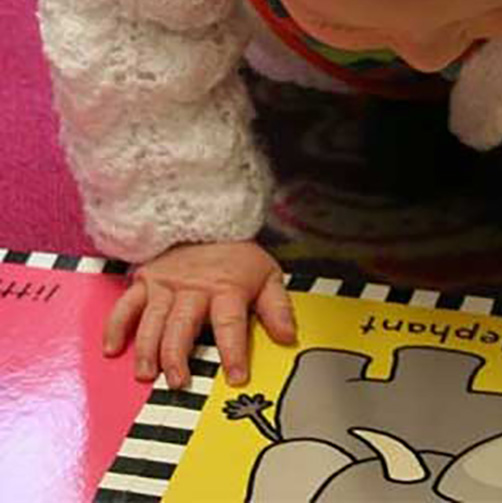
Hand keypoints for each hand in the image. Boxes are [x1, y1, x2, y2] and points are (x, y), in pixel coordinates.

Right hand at [102, 241, 296, 388]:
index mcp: (226, 288)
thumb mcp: (267, 276)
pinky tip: (112, 349)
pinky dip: (115, 327)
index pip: (230, 324)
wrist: (208, 219)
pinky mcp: (145, 280)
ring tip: (146, 375)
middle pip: (182, 326)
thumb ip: (277, 308)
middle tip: (178, 382)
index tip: (236, 377)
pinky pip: (125, 305)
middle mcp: (193, 288)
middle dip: (178, 356)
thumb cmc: (237, 257)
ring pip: (152, 321)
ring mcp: (165, 284)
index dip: (234, 352)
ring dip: (147, 349)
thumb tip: (288, 337)